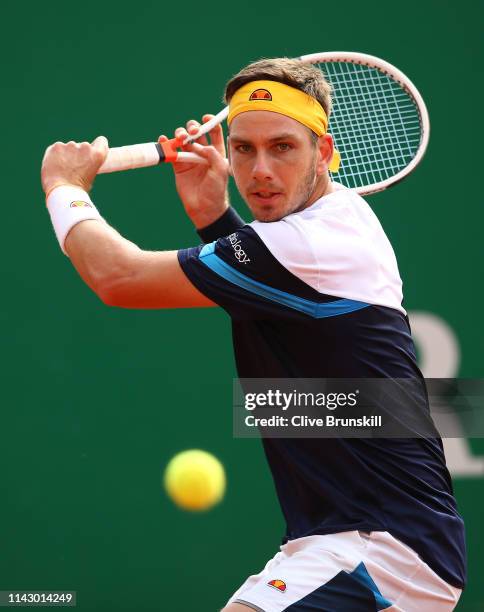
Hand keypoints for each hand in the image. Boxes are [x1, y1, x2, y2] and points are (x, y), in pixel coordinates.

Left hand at [41, 136, 108, 197]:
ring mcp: (70, 145)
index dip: (97, 146)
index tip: (92, 152)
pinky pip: (57, 148)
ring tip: (63, 169)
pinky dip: (56, 155)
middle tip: (74, 167)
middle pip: (83, 146)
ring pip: (69, 147)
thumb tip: (82, 159)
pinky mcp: (57, 146)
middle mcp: (85, 147)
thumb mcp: (91, 175)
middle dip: (79, 153)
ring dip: (67, 154)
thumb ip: (89, 162)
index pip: (101, 141)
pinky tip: (55, 165)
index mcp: (97, 155)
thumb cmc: (78, 189)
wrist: (61, 191)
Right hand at [159, 115, 229, 229]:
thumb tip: (199, 144)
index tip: (205, 119)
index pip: (214, 132)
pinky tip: (163, 140)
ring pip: (182, 140)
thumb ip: (212, 154)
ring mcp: (189, 159)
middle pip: (196, 133)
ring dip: (180, 134)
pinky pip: (171, 152)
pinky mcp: (178, 166)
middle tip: (191, 132)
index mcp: (216, 152)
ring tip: (180, 138)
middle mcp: (202, 153)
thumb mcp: (220, 170)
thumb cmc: (216, 190)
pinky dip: (166, 144)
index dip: (210, 123)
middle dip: (192, 127)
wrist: (204, 208)